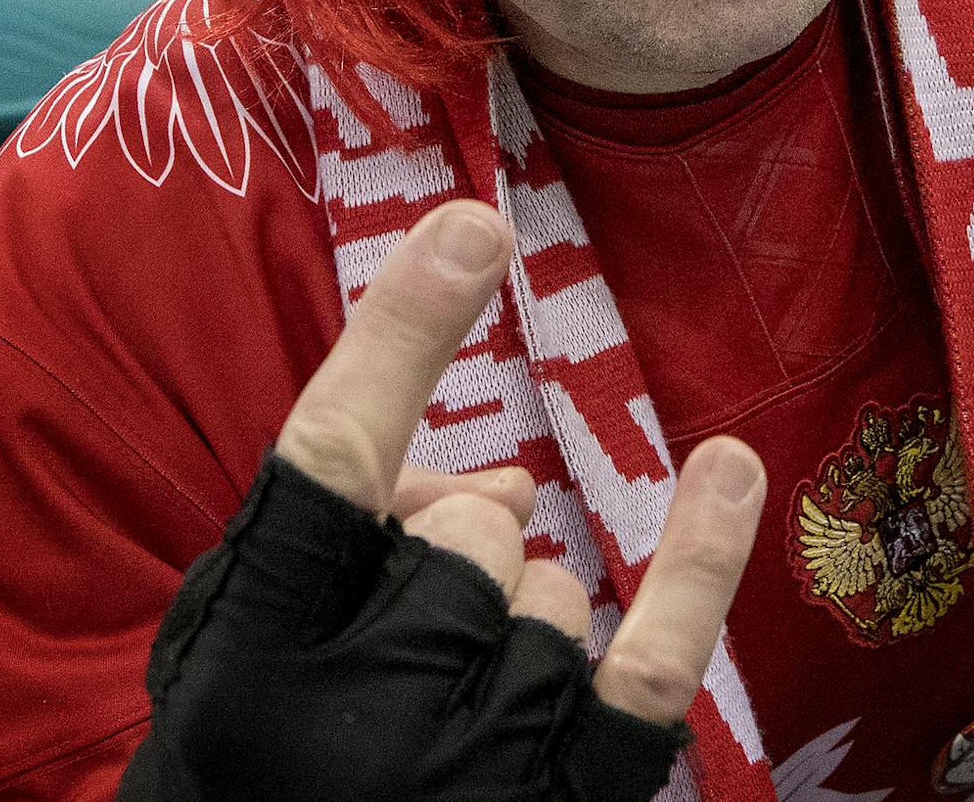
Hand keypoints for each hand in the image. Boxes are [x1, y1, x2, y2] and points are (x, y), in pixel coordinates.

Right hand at [118, 201, 766, 801]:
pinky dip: (699, 563)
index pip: (329, 462)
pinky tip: (730, 473)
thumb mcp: (248, 650)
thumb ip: (343, 540)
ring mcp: (470, 781)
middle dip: (456, 556)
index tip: (472, 227)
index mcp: (244, 665)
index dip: (401, 338)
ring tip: (457, 702)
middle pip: (470, 533)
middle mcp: (355, 728)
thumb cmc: (270, 763)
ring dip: (521, 620)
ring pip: (556, 593)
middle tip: (404, 637)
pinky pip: (654, 667)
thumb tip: (509, 481)